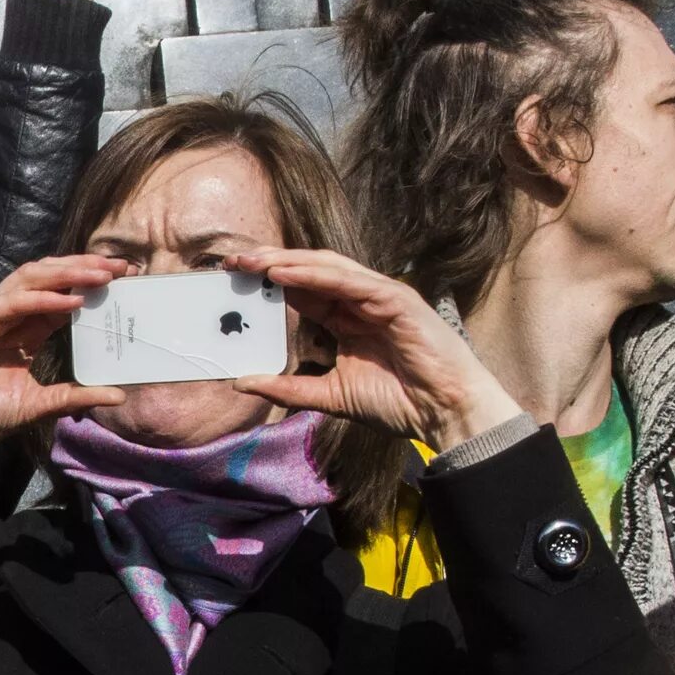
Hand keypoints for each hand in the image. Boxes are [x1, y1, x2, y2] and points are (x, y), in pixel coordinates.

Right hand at [0, 258, 128, 474]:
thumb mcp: (34, 407)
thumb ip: (72, 397)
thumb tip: (116, 394)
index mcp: (22, 332)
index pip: (62, 297)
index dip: (92, 285)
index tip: (126, 281)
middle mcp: (6, 316)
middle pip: (49, 278)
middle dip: (85, 269)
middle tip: (122, 267)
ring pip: (31, 279)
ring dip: (68, 273)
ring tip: (101, 273)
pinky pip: (10, 303)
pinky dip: (41, 298)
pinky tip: (69, 300)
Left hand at [225, 248, 522, 449]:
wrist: (442, 413)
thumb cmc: (398, 402)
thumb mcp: (330, 395)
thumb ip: (288, 388)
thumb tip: (242, 381)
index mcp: (347, 319)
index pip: (302, 292)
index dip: (268, 284)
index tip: (232, 282)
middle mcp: (361, 301)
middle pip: (310, 272)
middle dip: (271, 264)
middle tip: (232, 262)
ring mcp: (379, 296)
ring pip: (326, 268)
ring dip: (287, 262)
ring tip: (252, 262)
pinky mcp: (395, 299)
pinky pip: (349, 281)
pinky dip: (315, 275)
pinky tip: (285, 273)